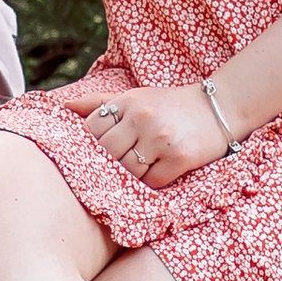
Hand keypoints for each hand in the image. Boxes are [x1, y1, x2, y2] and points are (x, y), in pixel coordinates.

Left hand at [64, 80, 228, 188]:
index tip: (89, 156)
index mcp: (128, 103)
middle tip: (106, 172)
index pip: (92, 130)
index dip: (88, 146)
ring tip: (131, 174)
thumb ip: (98, 103)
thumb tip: (63, 107)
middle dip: (105, 164)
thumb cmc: (168, 105)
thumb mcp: (134, 97)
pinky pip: (152, 181)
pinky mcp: (181, 158)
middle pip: (107, 152)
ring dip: (126, 176)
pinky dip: (149, 183)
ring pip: (127, 170)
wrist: (218, 108)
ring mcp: (162, 139)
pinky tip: (153, 175)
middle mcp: (143, 118)